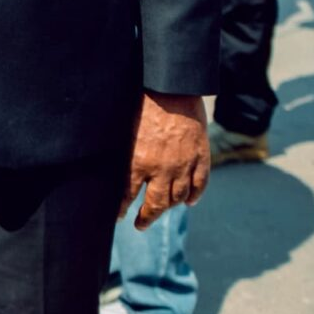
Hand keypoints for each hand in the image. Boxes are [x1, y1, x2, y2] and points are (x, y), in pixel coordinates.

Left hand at [120, 91, 208, 227]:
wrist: (172, 89)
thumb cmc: (142, 104)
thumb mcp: (123, 130)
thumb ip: (122, 152)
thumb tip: (111, 168)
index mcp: (138, 161)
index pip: (128, 195)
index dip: (122, 209)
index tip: (119, 217)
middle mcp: (162, 169)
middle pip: (156, 205)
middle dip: (146, 218)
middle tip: (140, 225)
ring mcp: (184, 165)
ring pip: (178, 198)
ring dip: (170, 208)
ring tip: (162, 212)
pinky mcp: (201, 157)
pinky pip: (200, 185)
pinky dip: (195, 196)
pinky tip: (189, 202)